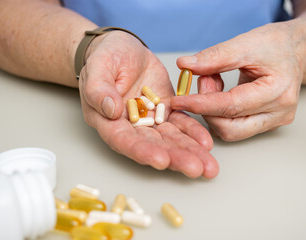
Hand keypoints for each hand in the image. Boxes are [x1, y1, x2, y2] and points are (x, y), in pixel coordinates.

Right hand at [78, 31, 218, 178]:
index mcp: (109, 121)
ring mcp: (151, 120)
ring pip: (171, 138)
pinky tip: (206, 142)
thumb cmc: (105, 57)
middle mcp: (131, 126)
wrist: (123, 49)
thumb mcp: (97, 67)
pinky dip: (194, 132)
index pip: (124, 141)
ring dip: (190, 152)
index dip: (142, 151)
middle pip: (153, 146)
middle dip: (175, 158)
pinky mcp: (167, 110)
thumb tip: (111, 110)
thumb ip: (99, 90)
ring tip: (208, 166)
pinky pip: (182, 122)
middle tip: (196, 169)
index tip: (161, 160)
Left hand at [171, 21, 305, 140]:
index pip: (231, 106)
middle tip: (204, 79)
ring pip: (231, 131)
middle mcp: (280, 113)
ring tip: (214, 82)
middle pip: (230, 128)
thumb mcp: (245, 43)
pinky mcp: (268, 123)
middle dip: (207, 108)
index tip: (177, 101)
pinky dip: (221, 112)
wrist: (295, 51)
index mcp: (278, 91)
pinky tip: (221, 92)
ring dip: (213, 111)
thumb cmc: (276, 45)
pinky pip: (236, 127)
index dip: (200, 104)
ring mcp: (275, 121)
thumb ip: (215, 57)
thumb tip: (185, 66)